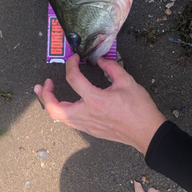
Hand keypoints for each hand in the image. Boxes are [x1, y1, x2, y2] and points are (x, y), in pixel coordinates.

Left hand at [34, 54, 165, 154]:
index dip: (70, 65)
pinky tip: (65, 104)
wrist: (147, 133)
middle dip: (45, 96)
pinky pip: (70, 122)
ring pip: (60, 118)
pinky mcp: (90, 131)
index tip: (74, 59)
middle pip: (54, 109)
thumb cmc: (139, 109)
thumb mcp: (127, 81)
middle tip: (44, 84)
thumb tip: (100, 60)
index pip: (73, 79)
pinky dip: (63, 112)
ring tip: (47, 93)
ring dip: (51, 105)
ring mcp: (87, 125)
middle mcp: (87, 114)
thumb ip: (111, 67)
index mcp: (95, 100)